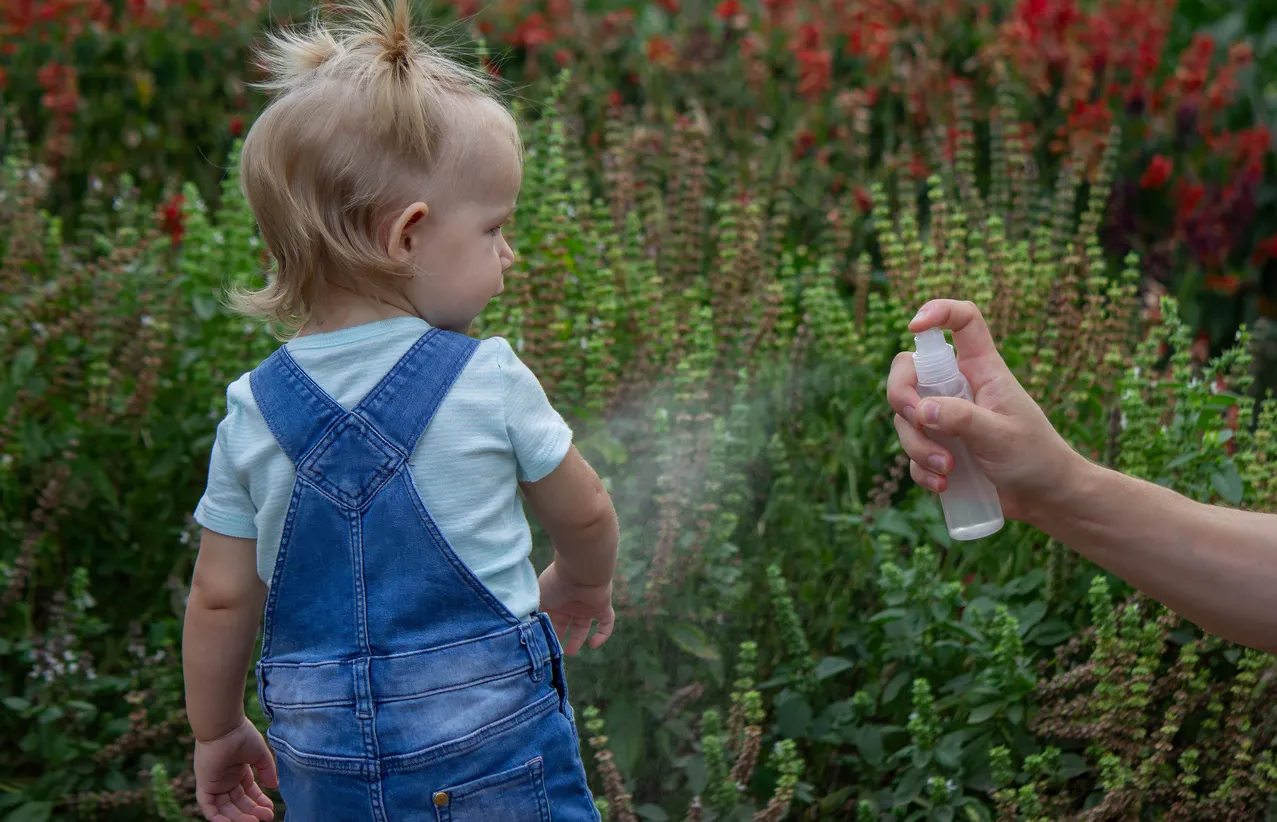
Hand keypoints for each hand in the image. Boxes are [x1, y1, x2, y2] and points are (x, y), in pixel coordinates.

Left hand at [193, 717, 277, 821]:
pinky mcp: (204, 786)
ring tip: (255, 821)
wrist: (224, 727)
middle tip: (267, 816)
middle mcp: (225, 779)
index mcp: (238, 770)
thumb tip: (274, 786)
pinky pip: (208, 807)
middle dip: (253, 811)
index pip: (248, 792)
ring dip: (239, 817)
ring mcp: (214, 783)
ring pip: (226, 808)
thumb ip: (267, 770)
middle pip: (238, 802)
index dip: (259, 801)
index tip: (271, 808)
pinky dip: (218, 818)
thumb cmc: (242, 735)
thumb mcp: (260, 754)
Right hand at [538, 559, 614, 655]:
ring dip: (578, 640)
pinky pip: (606, 623)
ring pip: (583, 626)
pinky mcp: (602, 607)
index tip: (543, 645)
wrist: (579, 569)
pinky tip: (593, 645)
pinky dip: (602, 635)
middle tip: (555, 651)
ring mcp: (587, 605)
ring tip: (570, 652)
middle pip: (566, 624)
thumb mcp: (539, 600)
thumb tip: (530, 630)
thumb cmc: (556, 582)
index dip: (548, 632)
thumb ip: (536, 615)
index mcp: (556, 600)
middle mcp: (571, 603)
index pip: (551, 619)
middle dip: (560, 637)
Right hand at [886, 299, 1083, 524]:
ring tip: (946, 469)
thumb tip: (920, 409)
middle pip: (910, 371)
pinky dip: (920, 469)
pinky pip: (912, 451)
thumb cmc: (1035, 458)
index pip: (963, 323)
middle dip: (901, 396)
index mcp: (983, 371)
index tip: (914, 326)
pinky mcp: (940, 448)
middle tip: (915, 420)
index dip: (939, 312)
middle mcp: (959, 389)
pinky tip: (943, 486)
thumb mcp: (1001, 436)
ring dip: (917, 446)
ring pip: (906, 417)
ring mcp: (946, 418)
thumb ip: (962, 419)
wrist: (1045, 498)